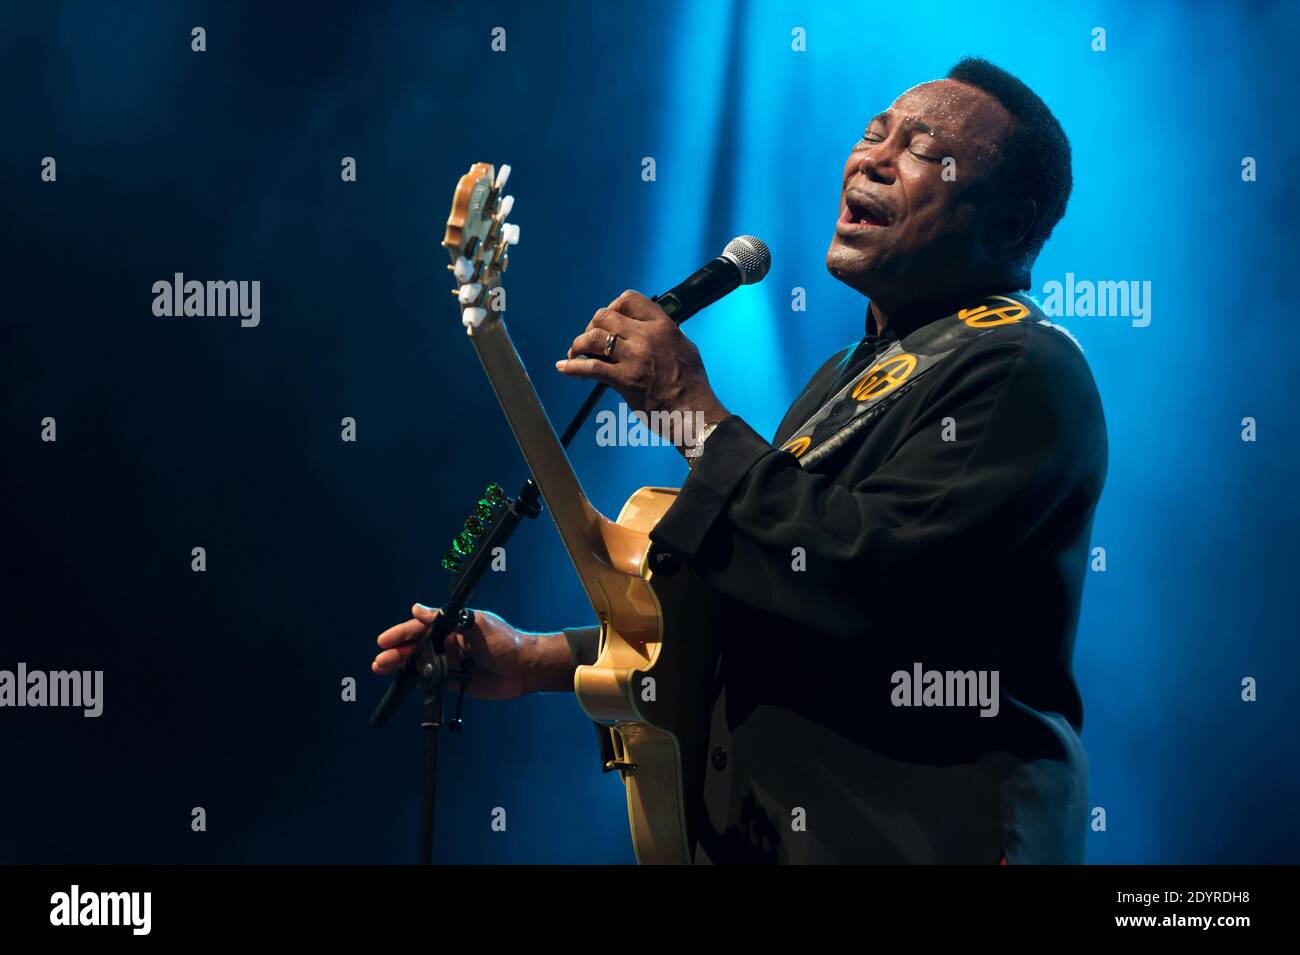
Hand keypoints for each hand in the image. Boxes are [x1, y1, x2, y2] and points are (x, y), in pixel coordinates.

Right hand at [371, 605, 574, 699]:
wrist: (525, 669)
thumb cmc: (506, 641)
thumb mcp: (476, 625)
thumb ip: (449, 619)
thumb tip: (418, 609)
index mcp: (453, 626)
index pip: (421, 628)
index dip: (402, 634)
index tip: (385, 640)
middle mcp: (449, 643)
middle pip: (416, 647)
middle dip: (396, 653)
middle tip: (380, 661)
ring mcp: (451, 662)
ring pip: (420, 664)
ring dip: (401, 667)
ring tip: (383, 669)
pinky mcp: (454, 681)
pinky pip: (431, 682)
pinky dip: (418, 683)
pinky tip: (404, 684)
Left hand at [554, 290, 729, 439]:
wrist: (693, 412)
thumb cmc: (691, 384)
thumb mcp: (684, 347)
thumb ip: (665, 334)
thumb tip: (652, 328)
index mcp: (662, 325)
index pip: (628, 299)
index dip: (613, 307)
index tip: (608, 321)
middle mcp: (646, 336)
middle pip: (605, 316)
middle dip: (592, 326)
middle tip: (590, 342)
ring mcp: (634, 357)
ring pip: (593, 337)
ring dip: (579, 344)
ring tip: (576, 353)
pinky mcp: (624, 379)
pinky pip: (591, 367)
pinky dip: (572, 367)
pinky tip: (563, 367)